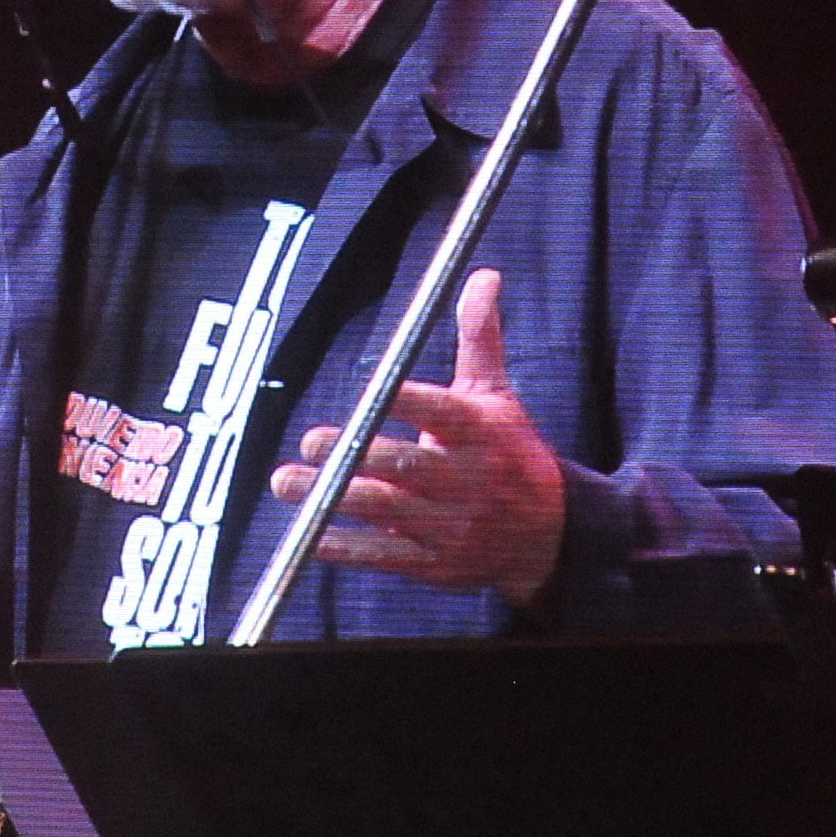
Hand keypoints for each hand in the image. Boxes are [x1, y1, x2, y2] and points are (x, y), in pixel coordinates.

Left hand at [265, 268, 564, 606]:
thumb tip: (482, 275)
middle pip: (407, 465)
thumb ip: (478, 337)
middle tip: (313, 439)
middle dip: (357, 453)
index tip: (374, 390)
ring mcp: (448, 525)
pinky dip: (343, 546)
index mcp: (480, 433)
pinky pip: (382, 554)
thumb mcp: (499, 395)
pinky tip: (307, 532)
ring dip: (332, 497)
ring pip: (384, 510)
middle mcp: (465, 480)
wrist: (548, 536)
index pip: (444, 412)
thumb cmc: (511, 453)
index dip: (409, 401)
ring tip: (286, 480)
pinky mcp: (432, 561)